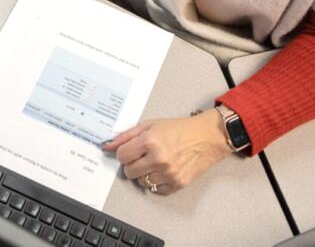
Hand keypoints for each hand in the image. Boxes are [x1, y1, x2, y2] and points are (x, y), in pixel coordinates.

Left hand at [102, 110, 231, 195]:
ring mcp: (168, 173)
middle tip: (143, 156)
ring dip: (145, 173)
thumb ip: (126, 135)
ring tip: (155, 162)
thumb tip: (107, 146)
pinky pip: (156, 189)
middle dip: (133, 163)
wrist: (207, 137)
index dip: (124, 152)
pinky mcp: (176, 184)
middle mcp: (158, 158)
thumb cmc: (180, 129)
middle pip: (129, 171)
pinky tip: (164, 169)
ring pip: (141, 182)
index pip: (121, 156)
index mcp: (149, 141)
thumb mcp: (151, 125)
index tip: (130, 150)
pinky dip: (157, 181)